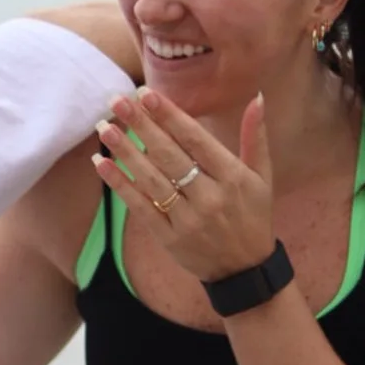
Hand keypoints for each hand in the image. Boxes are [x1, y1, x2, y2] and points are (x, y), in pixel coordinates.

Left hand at [94, 90, 275, 283]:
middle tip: (116, 101)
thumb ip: (256, 137)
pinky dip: (120, 185)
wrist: (244, 271)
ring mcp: (187, 219)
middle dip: (142, 126)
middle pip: (169, 156)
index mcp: (232, 177)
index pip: (196, 140)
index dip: (170, 116)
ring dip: (125, 152)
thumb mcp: (262, 177)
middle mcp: (210, 196)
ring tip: (104, 128)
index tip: (146, 94)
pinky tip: (102, 164)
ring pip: (151, 179)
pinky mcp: (168, 237)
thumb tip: (257, 97)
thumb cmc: (253, 217)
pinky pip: (140, 207)